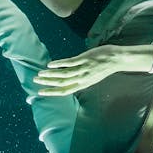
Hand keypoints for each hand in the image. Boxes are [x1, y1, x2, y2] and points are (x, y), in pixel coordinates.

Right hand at [33, 44, 152, 95]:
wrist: (117, 59)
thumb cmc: (105, 66)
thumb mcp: (93, 76)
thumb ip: (81, 77)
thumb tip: (71, 77)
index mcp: (83, 84)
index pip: (65, 91)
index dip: (52, 92)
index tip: (40, 92)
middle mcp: (82, 78)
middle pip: (61, 83)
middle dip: (47, 82)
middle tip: (35, 80)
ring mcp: (83, 69)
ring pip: (63, 74)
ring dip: (50, 74)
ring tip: (40, 73)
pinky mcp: (84, 59)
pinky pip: (69, 63)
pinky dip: (58, 64)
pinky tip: (50, 64)